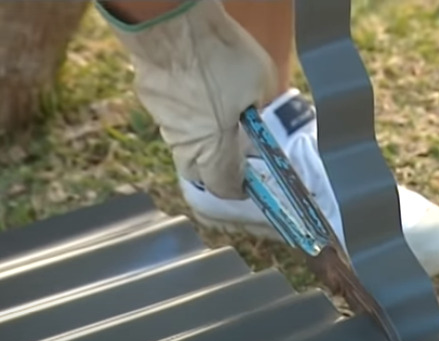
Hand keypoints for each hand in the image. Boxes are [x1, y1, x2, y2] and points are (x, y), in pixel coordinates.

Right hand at [100, 0, 277, 198]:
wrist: (173, 27)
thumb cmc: (221, 59)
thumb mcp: (261, 86)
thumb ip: (260, 110)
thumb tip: (256, 116)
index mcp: (213, 150)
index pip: (222, 187)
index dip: (236, 188)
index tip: (247, 182)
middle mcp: (183, 144)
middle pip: (196, 172)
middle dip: (214, 169)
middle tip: (232, 152)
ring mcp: (163, 122)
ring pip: (182, 144)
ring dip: (199, 139)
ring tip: (217, 117)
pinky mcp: (150, 100)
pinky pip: (170, 117)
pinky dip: (185, 113)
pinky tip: (197, 92)